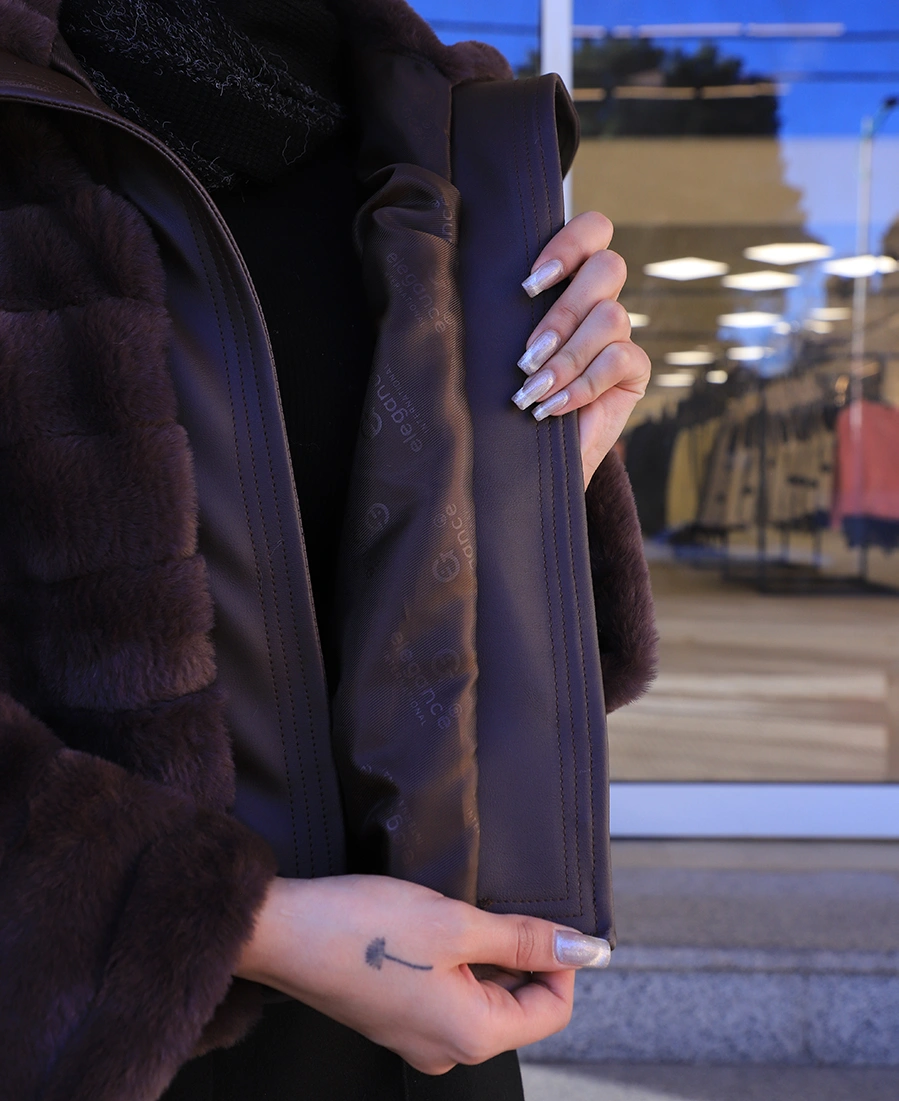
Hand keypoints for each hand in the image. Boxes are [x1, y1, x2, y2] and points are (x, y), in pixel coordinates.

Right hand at [234, 875, 608, 1074]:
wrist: (283, 933)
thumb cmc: (363, 928)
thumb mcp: (457, 924)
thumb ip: (524, 938)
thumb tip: (583, 948)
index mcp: (471, 1035)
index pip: (551, 1011)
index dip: (560, 962)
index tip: (548, 921)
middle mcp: (448, 1048)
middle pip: (517, 1007)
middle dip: (520, 955)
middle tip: (493, 908)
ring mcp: (420, 1036)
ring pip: (483, 996)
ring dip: (486, 954)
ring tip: (458, 915)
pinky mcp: (397, 1017)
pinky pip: (450, 994)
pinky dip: (456, 961)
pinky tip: (435, 928)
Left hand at [512, 212, 651, 487]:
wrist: (527, 461)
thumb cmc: (506, 398)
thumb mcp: (498, 351)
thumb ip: (504, 314)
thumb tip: (473, 288)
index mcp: (567, 282)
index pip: (593, 231)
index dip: (568, 245)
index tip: (527, 286)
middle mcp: (598, 301)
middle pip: (607, 267)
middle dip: (563, 311)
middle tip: (527, 354)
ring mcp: (619, 335)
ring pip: (611, 316)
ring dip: (567, 356)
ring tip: (533, 390)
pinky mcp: (634, 371)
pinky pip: (620, 358)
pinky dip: (583, 384)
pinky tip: (554, 408)